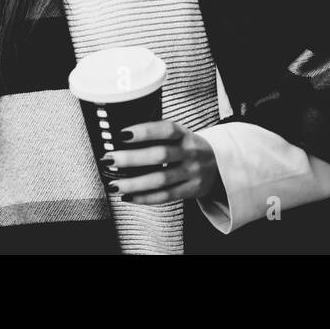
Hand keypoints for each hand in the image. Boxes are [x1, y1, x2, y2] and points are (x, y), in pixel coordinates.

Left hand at [102, 120, 223, 204]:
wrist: (220, 165)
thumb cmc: (189, 148)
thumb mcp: (181, 135)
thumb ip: (159, 135)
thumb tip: (122, 138)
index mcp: (186, 135)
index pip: (166, 130)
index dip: (145, 131)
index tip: (122, 134)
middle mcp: (190, 153)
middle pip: (160, 156)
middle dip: (131, 158)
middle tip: (109, 159)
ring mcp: (192, 173)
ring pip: (161, 180)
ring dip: (134, 183)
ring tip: (114, 185)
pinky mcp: (191, 190)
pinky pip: (166, 196)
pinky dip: (145, 198)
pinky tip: (128, 197)